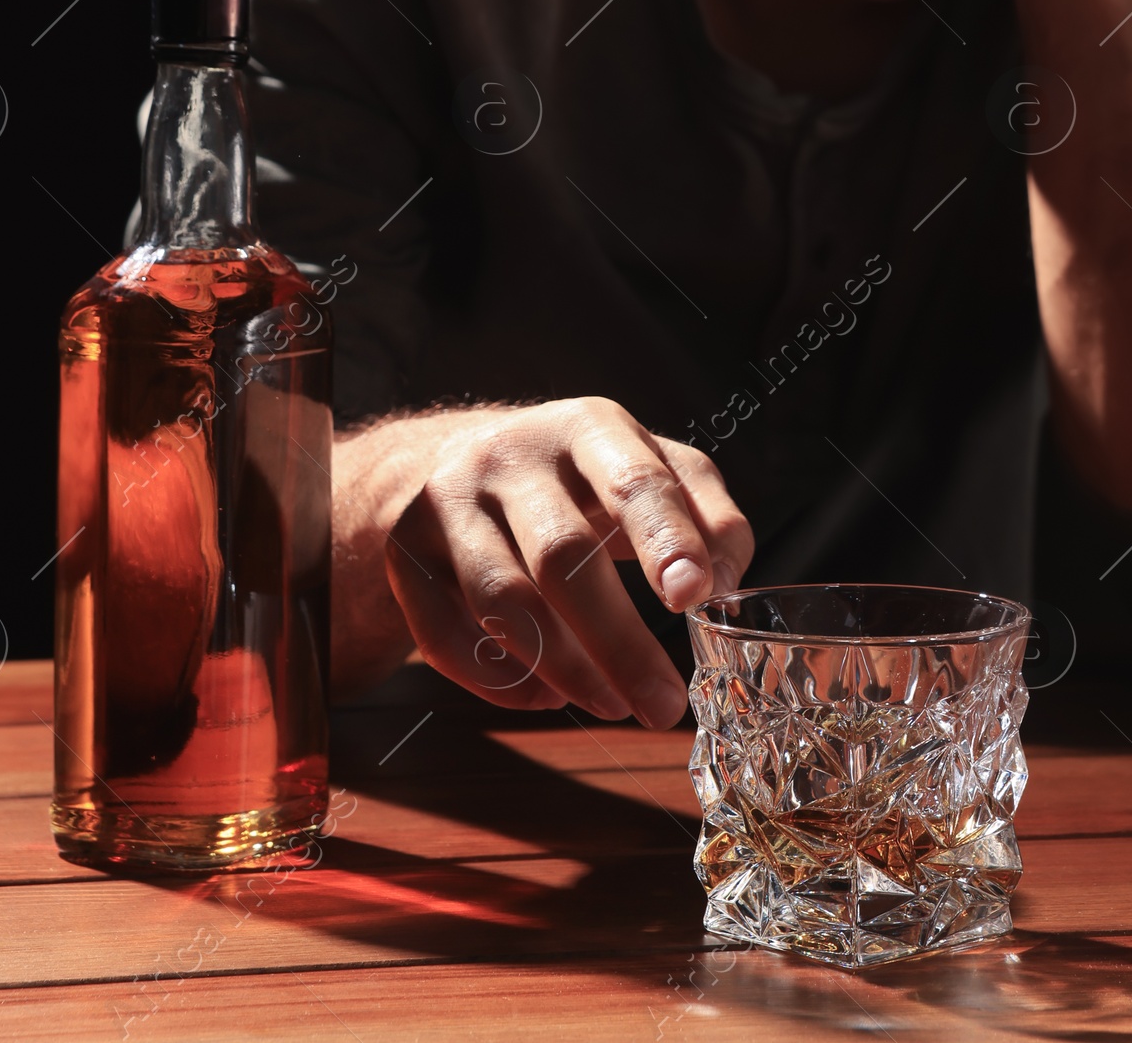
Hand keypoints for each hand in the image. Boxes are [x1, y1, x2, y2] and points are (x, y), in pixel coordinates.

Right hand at [382, 397, 752, 727]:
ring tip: (613, 704)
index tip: (693, 598)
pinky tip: (544, 695)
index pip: (632, 481)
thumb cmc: (583, 476)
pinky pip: (445, 636)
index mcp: (588, 426)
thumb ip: (709, 517)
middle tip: (662, 705)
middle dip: (619, 642)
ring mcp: (450, 500)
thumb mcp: (655, 468)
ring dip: (564, 669)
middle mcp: (512, 454)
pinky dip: (499, 682)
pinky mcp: (405, 550)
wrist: (460, 456)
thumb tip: (726, 586)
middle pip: (563, 556)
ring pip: (504, 601)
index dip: (665, 539)